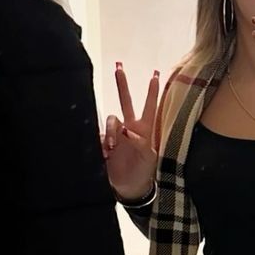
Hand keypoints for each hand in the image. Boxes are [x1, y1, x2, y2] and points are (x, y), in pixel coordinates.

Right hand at [101, 63, 159, 200]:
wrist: (129, 188)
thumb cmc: (143, 172)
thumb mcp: (147, 158)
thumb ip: (139, 142)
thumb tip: (126, 129)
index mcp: (144, 130)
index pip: (149, 107)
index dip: (152, 92)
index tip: (155, 75)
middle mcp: (129, 128)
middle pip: (126, 102)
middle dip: (122, 85)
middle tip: (119, 67)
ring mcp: (116, 135)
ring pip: (111, 120)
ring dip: (111, 131)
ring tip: (112, 148)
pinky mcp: (104, 143)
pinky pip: (100, 135)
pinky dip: (102, 143)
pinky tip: (106, 154)